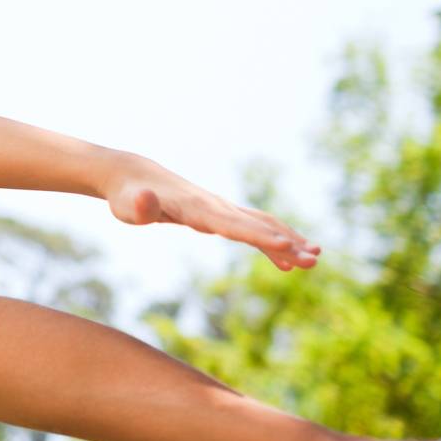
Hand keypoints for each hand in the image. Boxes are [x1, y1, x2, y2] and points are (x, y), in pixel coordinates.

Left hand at [103, 153, 319, 270]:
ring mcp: (219, 208)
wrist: (134, 177)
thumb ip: (139, 206)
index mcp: (195, 208)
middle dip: (285, 243)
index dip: (258, 236)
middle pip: (255, 225)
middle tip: (314, 261)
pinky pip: (251, 227)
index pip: (232, 225)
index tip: (286, 246)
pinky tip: (285, 263)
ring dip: (286, 240)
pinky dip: (270, 241)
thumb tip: (145, 201)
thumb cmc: (128, 197)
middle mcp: (214, 206)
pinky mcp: (218, 214)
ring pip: (259, 224)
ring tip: (314, 258)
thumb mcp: (126, 205)